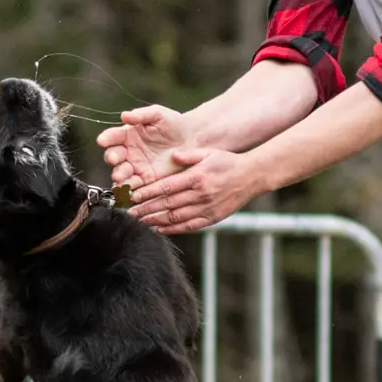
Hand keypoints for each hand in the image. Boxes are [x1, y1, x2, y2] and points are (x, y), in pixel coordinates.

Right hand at [96, 105, 192, 190]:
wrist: (191, 141)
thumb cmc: (173, 124)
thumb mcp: (158, 114)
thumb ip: (141, 115)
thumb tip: (124, 115)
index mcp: (127, 134)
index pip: (112, 136)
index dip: (106, 138)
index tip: (102, 140)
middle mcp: (128, 151)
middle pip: (113, 157)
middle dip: (112, 158)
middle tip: (115, 159)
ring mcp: (135, 167)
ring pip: (120, 174)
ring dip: (118, 176)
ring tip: (120, 178)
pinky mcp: (145, 180)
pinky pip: (133, 186)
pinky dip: (129, 190)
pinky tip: (129, 191)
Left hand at [128, 148, 266, 234]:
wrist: (252, 177)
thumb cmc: (228, 162)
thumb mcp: (208, 153)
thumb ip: (189, 155)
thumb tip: (172, 155)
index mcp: (197, 177)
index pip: (166, 187)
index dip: (148, 193)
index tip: (133, 196)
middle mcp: (200, 195)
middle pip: (167, 204)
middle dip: (146, 209)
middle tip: (129, 212)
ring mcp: (206, 208)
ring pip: (176, 218)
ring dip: (156, 221)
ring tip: (140, 222)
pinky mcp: (212, 218)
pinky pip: (189, 226)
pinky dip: (173, 229)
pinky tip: (160, 228)